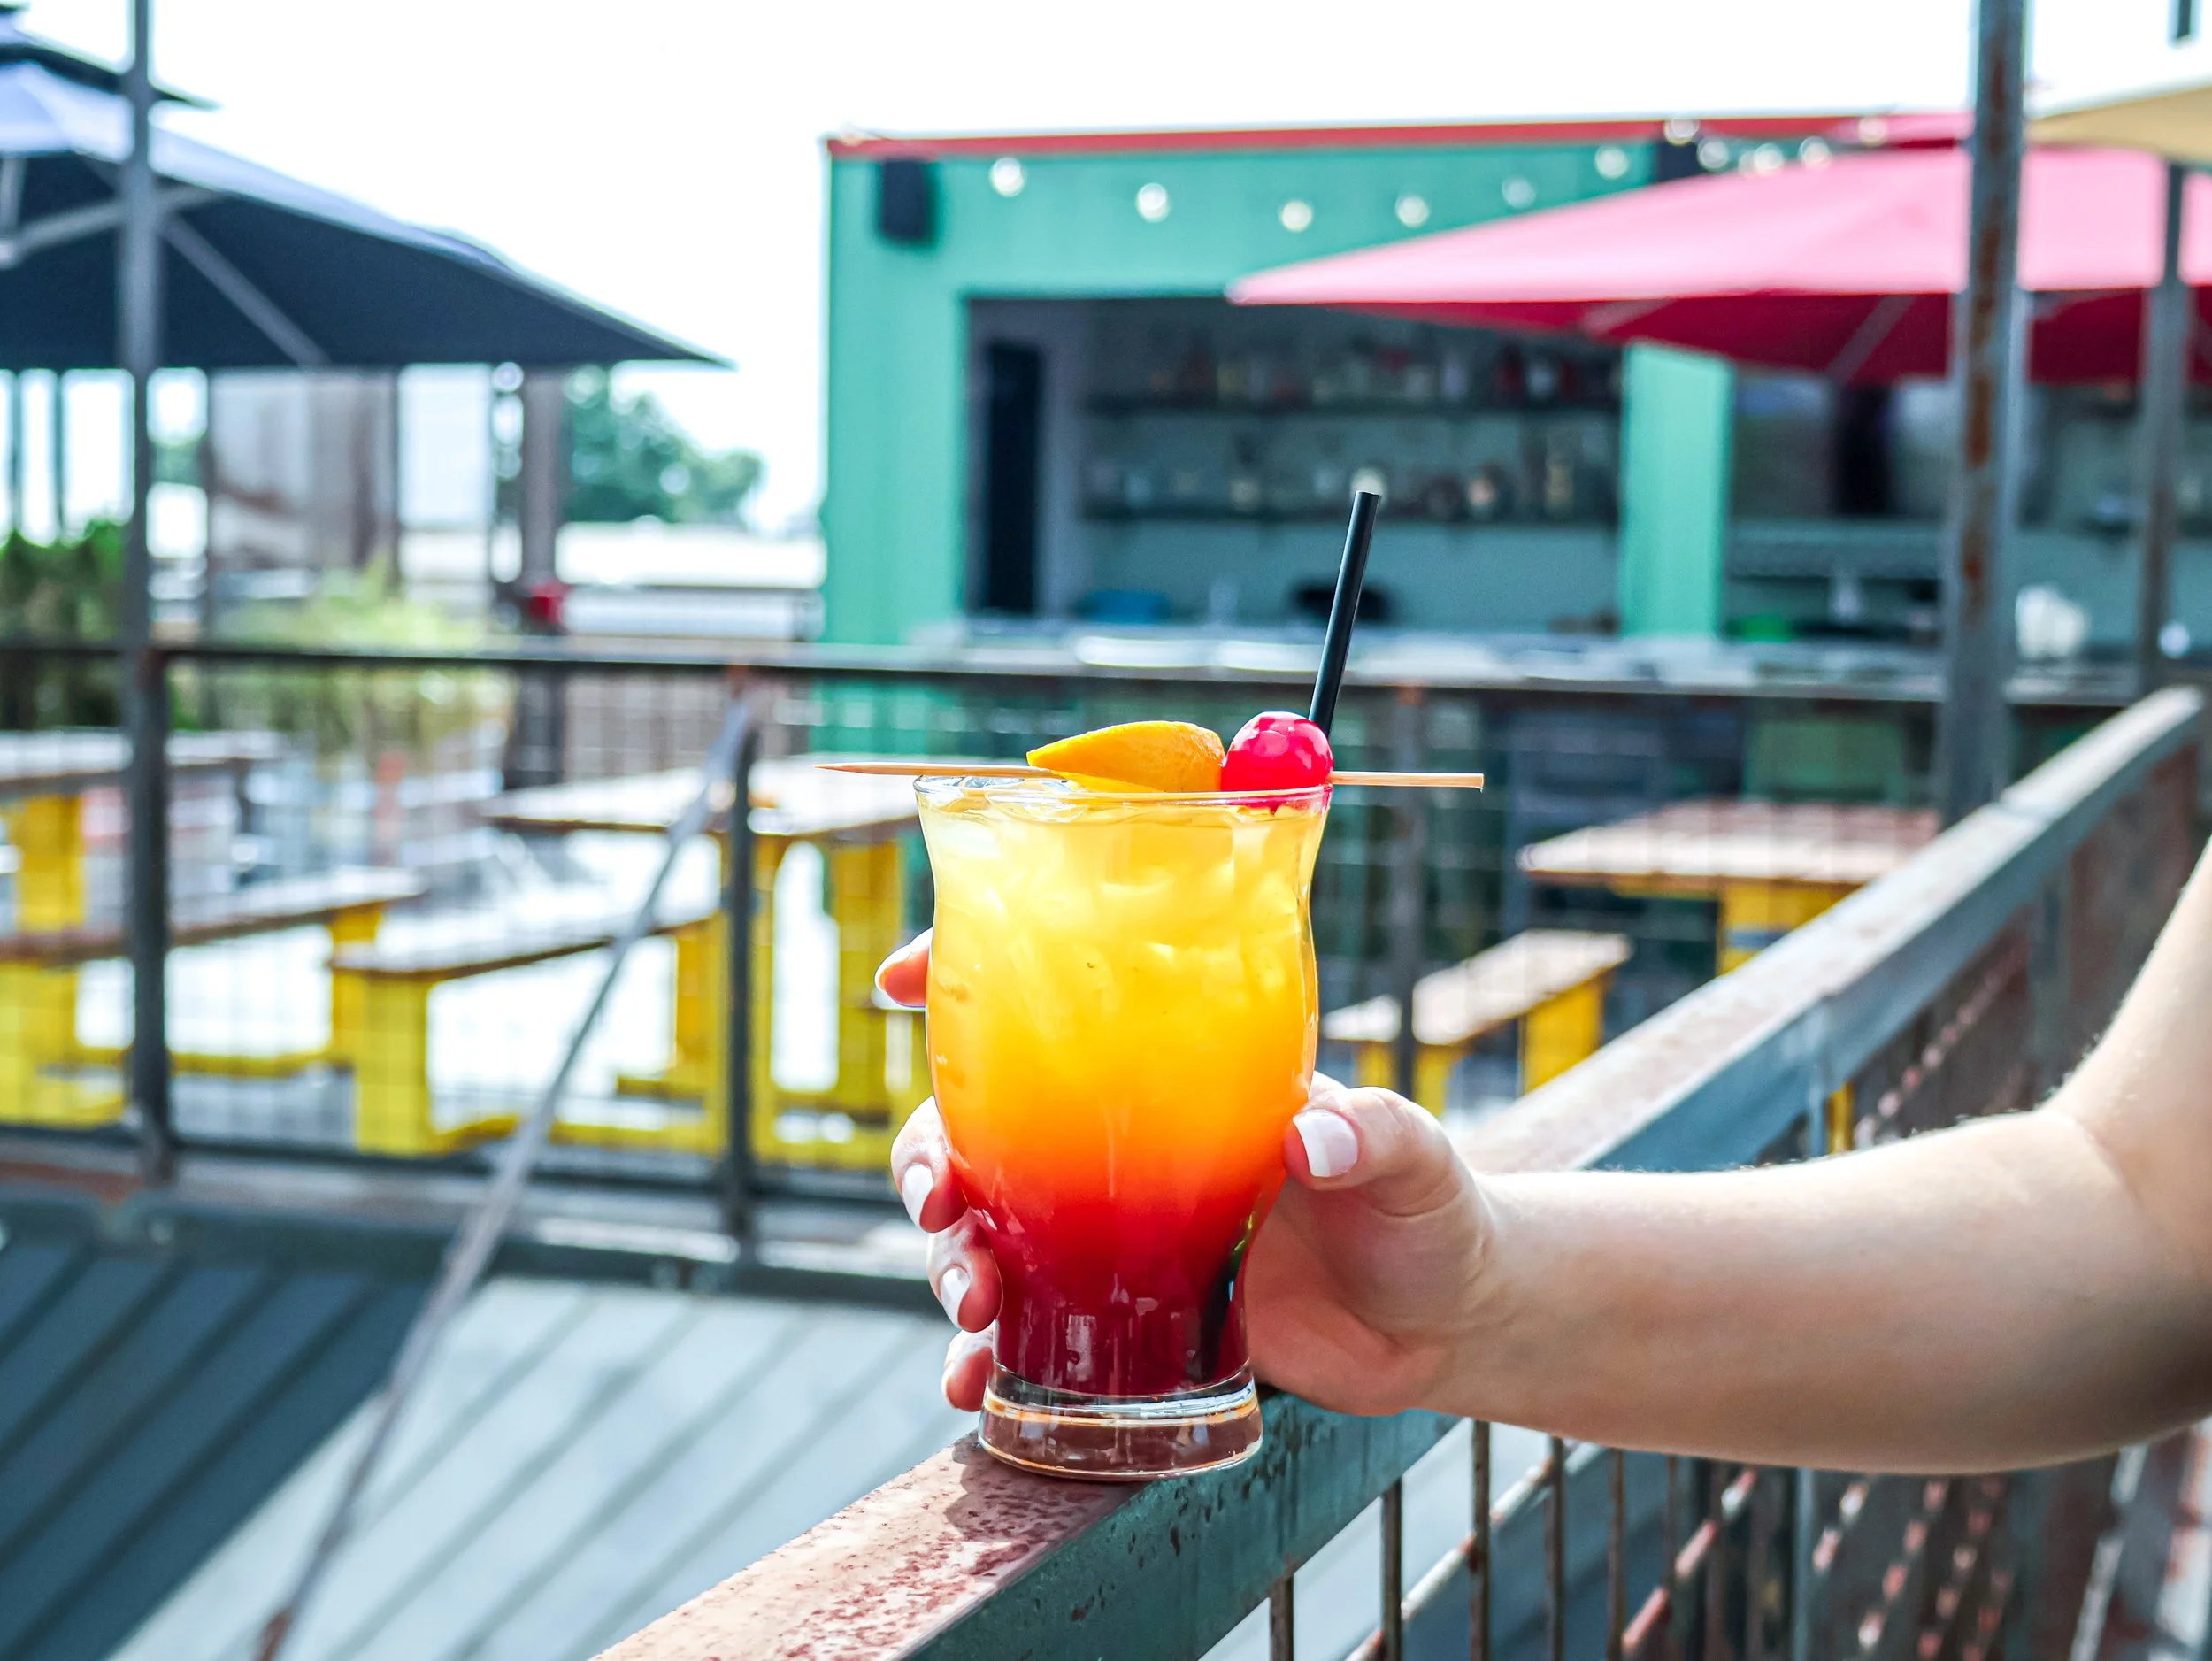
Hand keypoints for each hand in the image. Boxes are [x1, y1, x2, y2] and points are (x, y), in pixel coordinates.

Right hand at [879, 932, 1489, 1417]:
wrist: (1448, 1329)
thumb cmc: (1433, 1215)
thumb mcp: (1416, 1162)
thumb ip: (1377, 1136)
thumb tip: (1316, 1134)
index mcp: (1187, 1079)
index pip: (1067, 1005)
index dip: (971, 979)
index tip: (899, 982)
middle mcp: (1135, 1148)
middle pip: (988, 1130)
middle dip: (932, 1159)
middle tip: (941, 1207)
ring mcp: (1123, 1235)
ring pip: (992, 1231)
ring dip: (951, 1262)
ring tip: (968, 1313)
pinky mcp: (1132, 1322)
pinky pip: (1032, 1333)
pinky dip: (987, 1362)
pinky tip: (971, 1391)